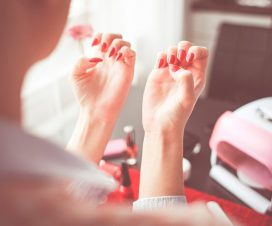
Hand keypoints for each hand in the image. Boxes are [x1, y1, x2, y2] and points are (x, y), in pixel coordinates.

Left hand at [67, 33, 134, 162]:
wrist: (96, 111)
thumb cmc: (85, 96)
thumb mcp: (75, 75)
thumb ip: (81, 61)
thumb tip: (96, 56)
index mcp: (98, 59)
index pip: (102, 38)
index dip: (99, 36)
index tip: (95, 45)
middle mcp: (109, 60)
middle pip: (115, 37)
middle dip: (109, 36)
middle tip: (104, 47)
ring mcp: (119, 65)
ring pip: (125, 43)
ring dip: (118, 43)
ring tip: (110, 55)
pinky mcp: (127, 71)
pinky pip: (132, 54)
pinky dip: (126, 50)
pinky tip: (117, 58)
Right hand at [143, 41, 207, 132]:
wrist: (159, 124)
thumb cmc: (175, 116)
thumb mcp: (187, 99)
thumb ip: (186, 80)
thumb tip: (177, 68)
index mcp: (196, 78)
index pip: (202, 55)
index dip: (197, 51)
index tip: (189, 57)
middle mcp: (184, 73)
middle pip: (187, 49)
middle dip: (183, 48)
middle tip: (178, 58)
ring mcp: (170, 73)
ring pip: (173, 51)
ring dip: (171, 51)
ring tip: (168, 63)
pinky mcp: (157, 74)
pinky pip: (160, 57)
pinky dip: (160, 56)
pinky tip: (160, 64)